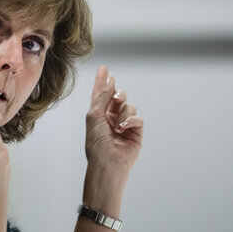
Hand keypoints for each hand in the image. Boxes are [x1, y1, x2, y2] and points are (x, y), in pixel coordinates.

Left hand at [83, 66, 143, 209]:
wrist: (107, 162)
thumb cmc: (96, 143)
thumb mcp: (94, 116)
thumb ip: (101, 97)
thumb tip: (109, 79)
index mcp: (98, 114)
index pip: (101, 94)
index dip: (103, 82)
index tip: (105, 69)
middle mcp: (111, 118)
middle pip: (118, 96)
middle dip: (117, 94)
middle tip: (115, 98)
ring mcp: (125, 124)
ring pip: (129, 106)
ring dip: (122, 114)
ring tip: (116, 127)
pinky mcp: (136, 132)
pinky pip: (138, 118)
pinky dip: (131, 121)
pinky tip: (123, 129)